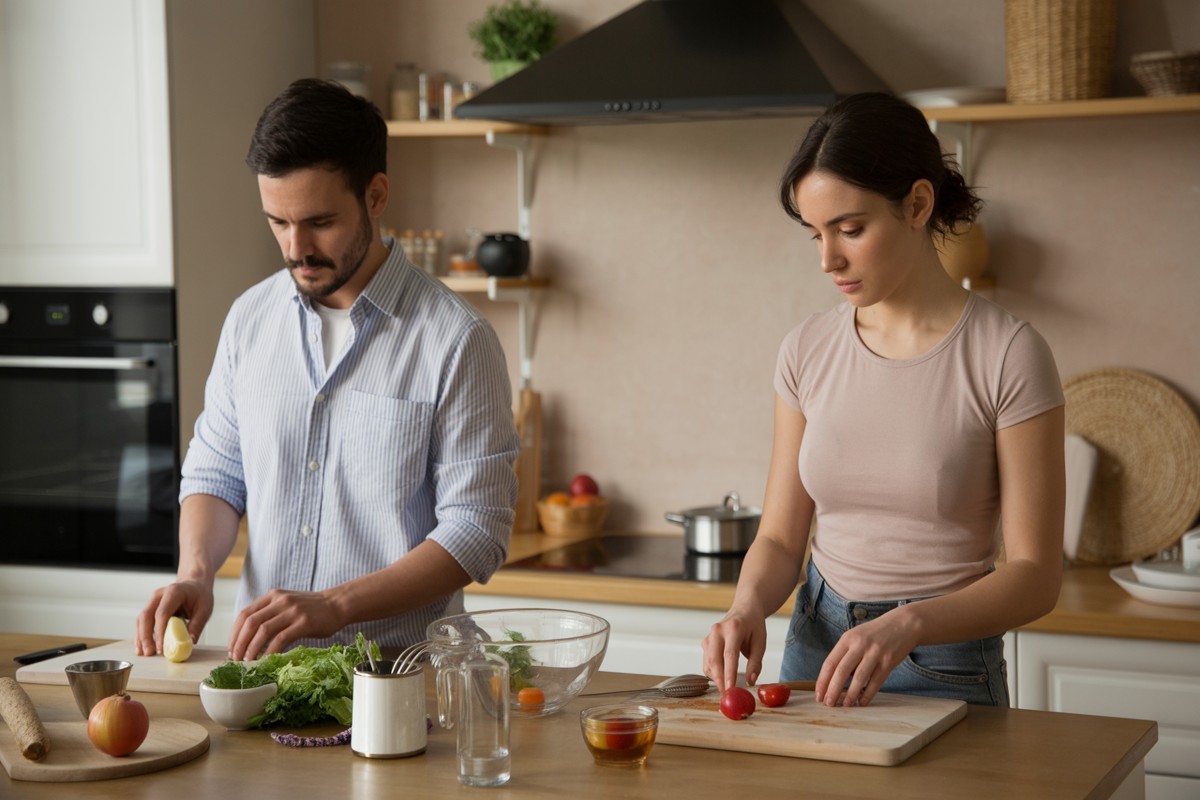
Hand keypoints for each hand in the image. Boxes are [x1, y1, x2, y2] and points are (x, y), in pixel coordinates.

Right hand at [135, 581, 212, 656]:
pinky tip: (142, 648)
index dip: (160, 631)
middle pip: (146, 616)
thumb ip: (197, 625)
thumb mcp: (205, 609)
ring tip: (144, 653)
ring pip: (141, 620)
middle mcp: (159, 595)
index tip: (161, 647)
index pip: (162, 613)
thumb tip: (188, 642)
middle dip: (146, 636)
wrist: (195, 585)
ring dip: (141, 637)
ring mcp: (153, 601)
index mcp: (174, 592)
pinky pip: (143, 622)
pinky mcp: (151, 608)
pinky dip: (142, 635)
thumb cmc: (200, 596)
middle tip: (149, 653)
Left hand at [227, 589, 342, 660]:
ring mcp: (292, 611)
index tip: (231, 650)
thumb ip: (270, 614)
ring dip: (252, 649)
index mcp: (273, 596)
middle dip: (239, 644)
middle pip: (251, 623)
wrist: (338, 604)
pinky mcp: (304, 623)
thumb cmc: (311, 609)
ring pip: (263, 631)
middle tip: (236, 660)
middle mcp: (280, 601)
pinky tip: (267, 660)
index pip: (245, 614)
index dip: (234, 634)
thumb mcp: (287, 605)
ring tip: (248, 662)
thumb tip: (249, 639)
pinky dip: (270, 651)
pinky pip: (281, 639)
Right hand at [701, 610, 766, 691]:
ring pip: (708, 662)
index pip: (729, 654)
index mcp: (733, 628)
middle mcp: (717, 631)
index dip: (729, 673)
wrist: (744, 609)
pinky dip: (713, 672)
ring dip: (716, 678)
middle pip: (714, 660)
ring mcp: (709, 636)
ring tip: (727, 687)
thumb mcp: (760, 642)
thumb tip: (750, 681)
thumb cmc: (753, 625)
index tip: (730, 688)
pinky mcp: (706, 642)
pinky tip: (723, 676)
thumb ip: (756, 662)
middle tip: (728, 694)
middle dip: (720, 680)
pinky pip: (707, 661)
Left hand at [815, 613, 915, 706]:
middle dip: (832, 690)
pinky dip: (868, 694)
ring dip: (850, 694)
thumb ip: (845, 654)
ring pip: (859, 678)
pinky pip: (876, 681)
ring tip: (845, 705)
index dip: (822, 680)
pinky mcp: (889, 661)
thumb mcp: (856, 636)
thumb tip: (834, 679)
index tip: (818, 694)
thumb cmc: (875, 633)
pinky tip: (862, 702)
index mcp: (847, 638)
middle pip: (841, 671)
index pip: (830, 662)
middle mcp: (860, 645)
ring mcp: (875, 653)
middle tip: (828, 703)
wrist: (903, 624)